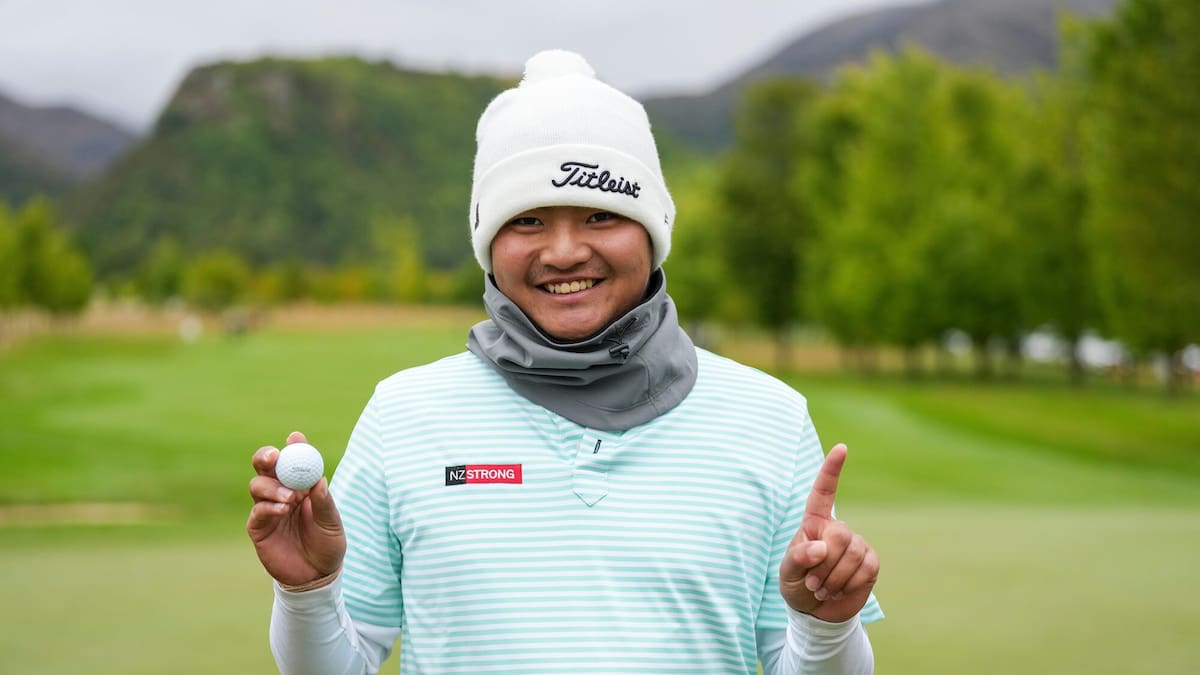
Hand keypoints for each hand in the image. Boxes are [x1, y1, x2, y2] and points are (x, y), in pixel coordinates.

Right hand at [246, 431, 345, 586]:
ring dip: (271, 486)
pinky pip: (257, 511)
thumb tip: (318, 479)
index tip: (295, 438)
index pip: (293, 460)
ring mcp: (268, 509)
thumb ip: (324, 502)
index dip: (292, 446)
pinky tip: (282, 510)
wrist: (318, 575)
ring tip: (290, 498)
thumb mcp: (332, 523)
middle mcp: (281, 492)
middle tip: (275, 456)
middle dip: (266, 457)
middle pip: (265, 466)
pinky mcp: (258, 527)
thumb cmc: (328, 545)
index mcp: (301, 485)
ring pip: (257, 485)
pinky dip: (268, 507)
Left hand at [779, 443, 878, 622]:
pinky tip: (839, 590)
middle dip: (825, 564)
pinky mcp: (870, 561)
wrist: (818, 611)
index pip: (823, 492)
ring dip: (834, 579)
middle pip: (841, 534)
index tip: (842, 448)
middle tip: (813, 583)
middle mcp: (837, 529)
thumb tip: (819, 548)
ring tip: (822, 588)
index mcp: (814, 523)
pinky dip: (849, 585)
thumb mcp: (787, 574)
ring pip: (853, 554)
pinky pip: (865, 569)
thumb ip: (797, 558)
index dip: (831, 470)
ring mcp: (857, 544)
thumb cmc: (797, 585)